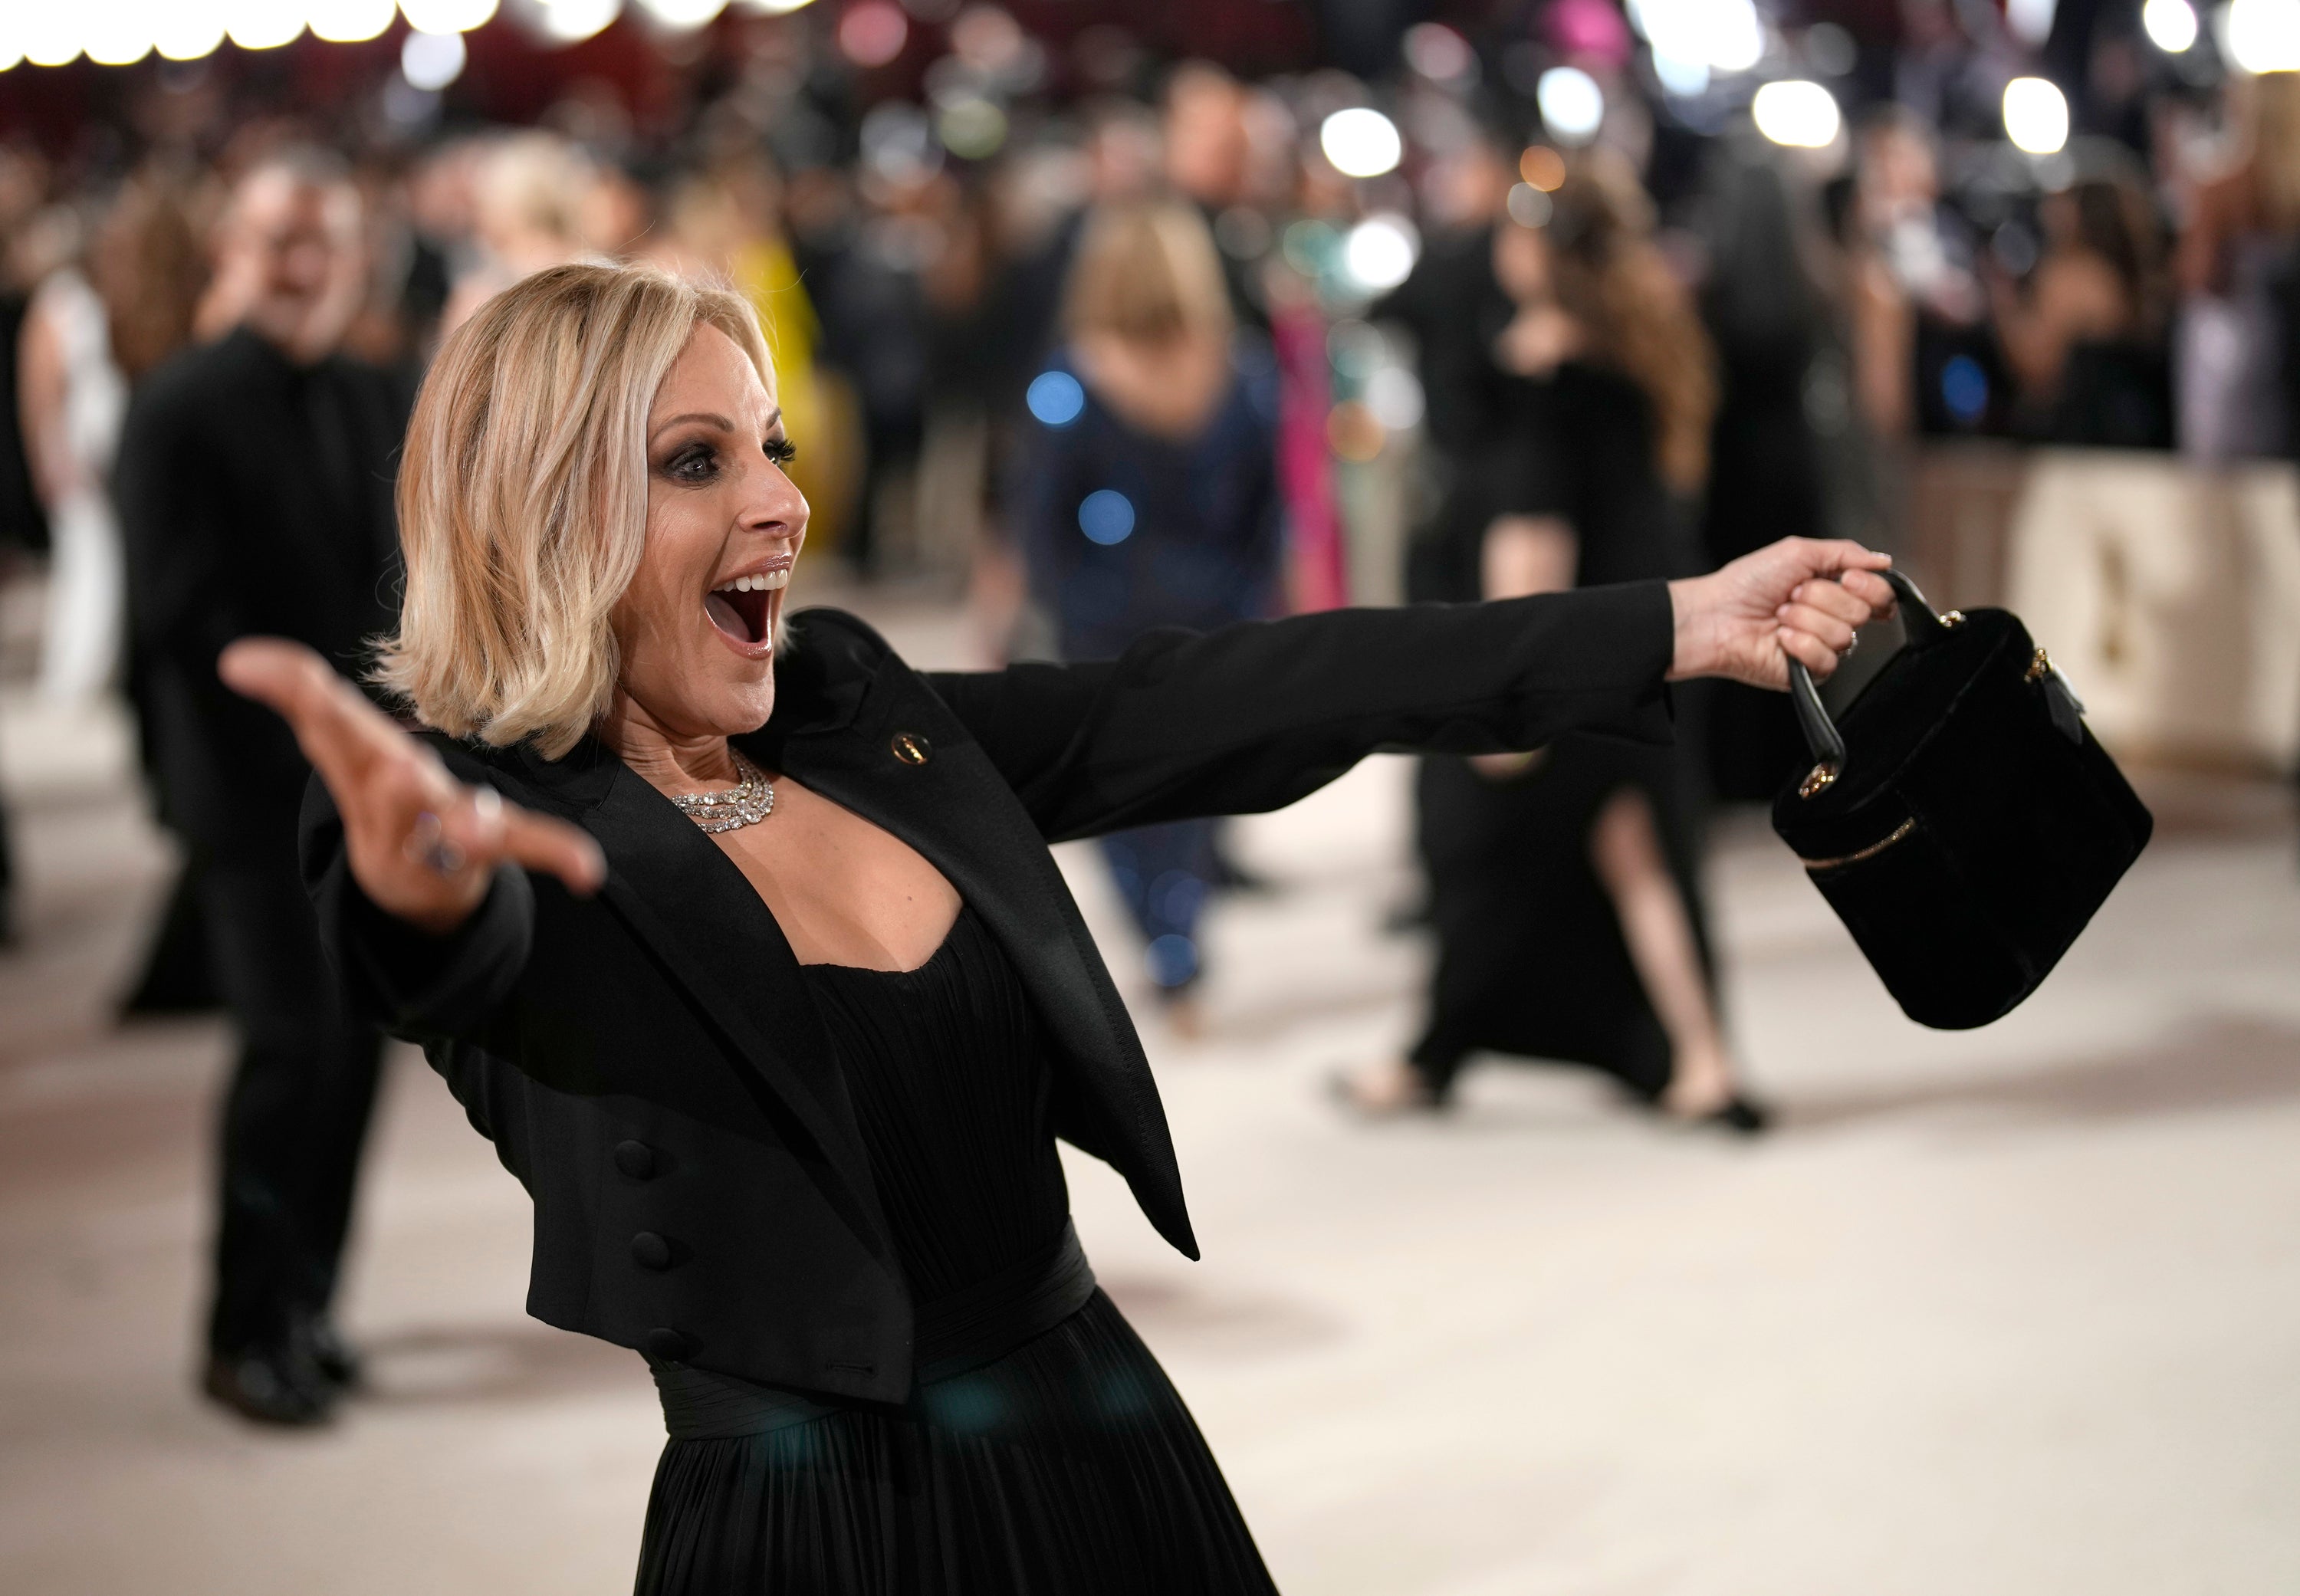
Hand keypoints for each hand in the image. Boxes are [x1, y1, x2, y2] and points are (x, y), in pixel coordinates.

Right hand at [218, 639, 605, 934]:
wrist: (417, 884)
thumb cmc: (384, 799)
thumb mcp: (342, 749)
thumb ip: (302, 699)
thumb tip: (240, 656)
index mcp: (361, 762)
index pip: (324, 720)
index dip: (288, 688)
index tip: (242, 663)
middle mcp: (394, 800)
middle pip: (384, 781)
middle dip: (387, 775)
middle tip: (394, 770)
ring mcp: (436, 834)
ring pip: (445, 827)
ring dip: (460, 828)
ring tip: (473, 826)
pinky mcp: (483, 852)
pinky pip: (524, 846)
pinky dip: (555, 855)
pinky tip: (587, 873)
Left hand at [1666, 538, 1896, 689]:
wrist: (1714, 615)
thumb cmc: (1747, 583)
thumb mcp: (1798, 552)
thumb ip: (1845, 552)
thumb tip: (1884, 561)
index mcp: (1835, 592)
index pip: (1880, 595)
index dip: (1870, 586)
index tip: (1847, 578)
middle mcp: (1833, 620)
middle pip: (1861, 612)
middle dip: (1823, 597)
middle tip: (1792, 595)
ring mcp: (1821, 648)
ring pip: (1843, 635)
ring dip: (1805, 618)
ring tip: (1779, 615)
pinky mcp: (1808, 673)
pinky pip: (1826, 660)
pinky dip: (1800, 644)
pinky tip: (1779, 638)